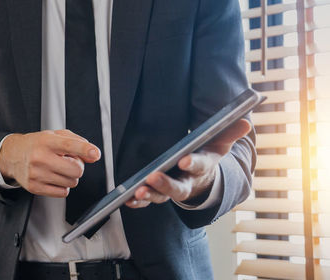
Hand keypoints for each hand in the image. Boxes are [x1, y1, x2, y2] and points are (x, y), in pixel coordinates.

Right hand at [0, 130, 100, 197]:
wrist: (12, 156)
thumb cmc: (36, 145)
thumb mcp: (55, 136)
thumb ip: (77, 142)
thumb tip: (92, 155)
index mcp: (46, 142)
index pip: (69, 145)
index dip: (84, 149)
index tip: (95, 153)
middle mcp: (40, 158)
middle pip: (76, 169)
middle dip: (78, 166)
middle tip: (68, 162)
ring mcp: (37, 174)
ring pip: (71, 182)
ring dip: (70, 177)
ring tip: (58, 169)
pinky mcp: (35, 187)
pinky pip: (62, 193)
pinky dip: (63, 187)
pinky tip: (54, 178)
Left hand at [126, 119, 251, 207]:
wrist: (204, 180)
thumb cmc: (209, 155)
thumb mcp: (221, 143)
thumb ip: (230, 133)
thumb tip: (246, 123)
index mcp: (203, 167)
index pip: (200, 165)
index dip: (193, 163)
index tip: (184, 160)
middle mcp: (189, 182)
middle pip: (178, 187)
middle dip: (166, 184)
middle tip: (152, 178)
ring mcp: (173, 190)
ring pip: (162, 196)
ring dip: (150, 195)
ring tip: (138, 191)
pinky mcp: (160, 194)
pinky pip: (148, 201)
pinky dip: (138, 202)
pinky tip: (128, 199)